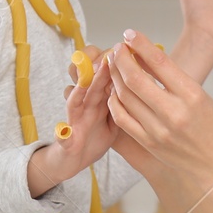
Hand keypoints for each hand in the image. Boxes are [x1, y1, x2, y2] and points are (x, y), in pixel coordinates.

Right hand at [27, 48, 118, 193]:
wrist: (73, 160)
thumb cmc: (96, 136)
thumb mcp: (114, 117)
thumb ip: (125, 101)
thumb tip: (149, 86)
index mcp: (99, 98)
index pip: (105, 75)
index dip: (114, 64)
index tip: (128, 53)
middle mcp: (85, 104)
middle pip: (89, 81)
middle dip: (98, 69)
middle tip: (109, 56)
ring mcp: (75, 120)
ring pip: (74, 100)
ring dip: (78, 89)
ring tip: (84, 79)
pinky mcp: (66, 140)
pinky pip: (64, 137)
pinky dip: (63, 134)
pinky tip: (64, 130)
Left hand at [105, 29, 212, 181]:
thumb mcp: (200, 96)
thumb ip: (174, 78)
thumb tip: (146, 56)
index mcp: (192, 95)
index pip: (160, 62)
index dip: (141, 44)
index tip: (130, 34)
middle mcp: (174, 112)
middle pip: (135, 78)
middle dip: (121, 58)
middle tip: (116, 48)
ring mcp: (158, 130)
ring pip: (125, 96)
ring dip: (114, 76)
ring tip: (113, 66)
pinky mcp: (148, 143)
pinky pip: (122, 118)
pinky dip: (115, 100)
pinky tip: (115, 91)